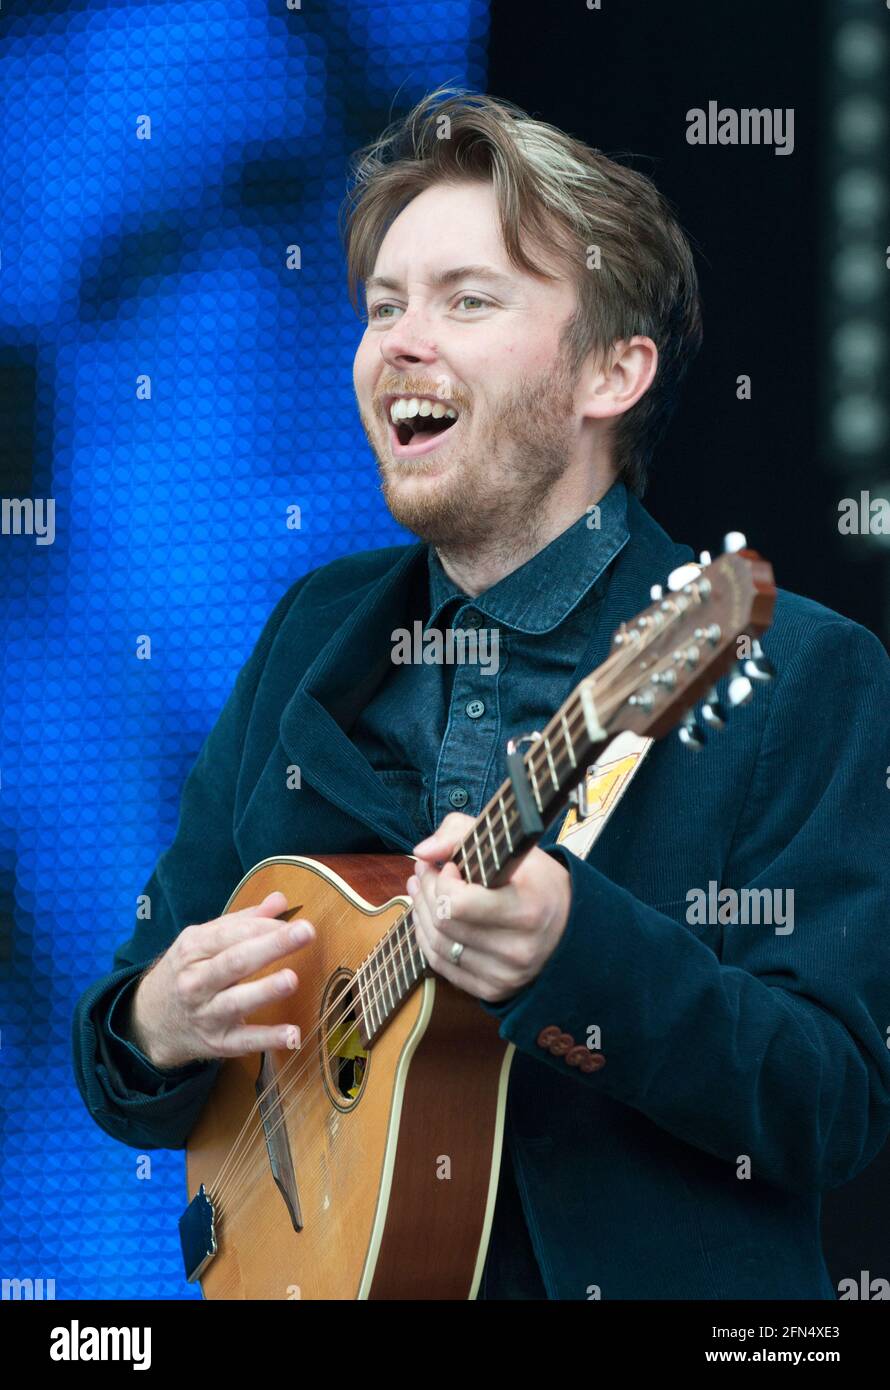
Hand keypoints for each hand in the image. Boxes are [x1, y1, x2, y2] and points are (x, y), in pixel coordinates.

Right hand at [126, 890, 314, 1068]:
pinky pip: (245, 1041)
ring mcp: (206, 1014)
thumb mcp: (201, 942)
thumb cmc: (187, 973)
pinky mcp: (218, 1043)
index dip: (265, 927)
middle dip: (271, 946)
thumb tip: (280, 901)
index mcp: (193, 949)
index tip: (297, 922)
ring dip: (265, 990)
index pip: (231, 934)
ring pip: (237, 1001)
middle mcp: (196, 981)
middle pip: (235, 962)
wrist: (149, 1021)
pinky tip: (293, 1035)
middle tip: (306, 932)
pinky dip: (268, 1040)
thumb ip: (242, 921)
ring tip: (291, 979)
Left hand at [408, 813, 571, 1002]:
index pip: (459, 904)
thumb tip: (422, 852)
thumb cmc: (538, 882)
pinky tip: (428, 918)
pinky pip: (442, 966)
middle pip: (445, 923)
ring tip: (421, 890)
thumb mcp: (512, 847)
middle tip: (425, 871)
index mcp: (527, 910)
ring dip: (421, 913)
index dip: (443, 882)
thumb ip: (461, 833)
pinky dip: (428, 939)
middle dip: (427, 891)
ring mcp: (505, 975)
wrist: (570, 926)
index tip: (450, 866)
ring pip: (438, 945)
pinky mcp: (493, 989)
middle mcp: (518, 949)